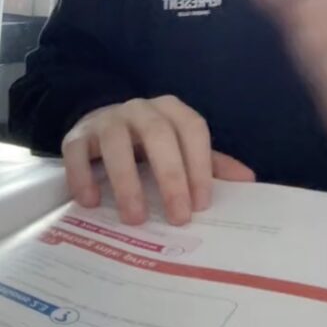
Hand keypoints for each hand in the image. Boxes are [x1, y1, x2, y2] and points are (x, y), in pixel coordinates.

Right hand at [62, 95, 254, 225]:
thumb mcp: (179, 149)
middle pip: (159, 134)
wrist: (99, 127)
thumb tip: (249, 181)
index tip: (202, 204)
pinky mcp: (77, 135)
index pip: (192, 129)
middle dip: (171, 175)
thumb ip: (211, 164)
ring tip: (135, 217)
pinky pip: (78, 151)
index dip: (200, 164)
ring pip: (117, 142)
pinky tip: (91, 202)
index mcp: (171, 110)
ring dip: (127, 180)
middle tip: (178, 217)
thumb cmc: (147, 145)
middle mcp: (140, 109)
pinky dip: (83, 176)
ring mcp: (107, 119)